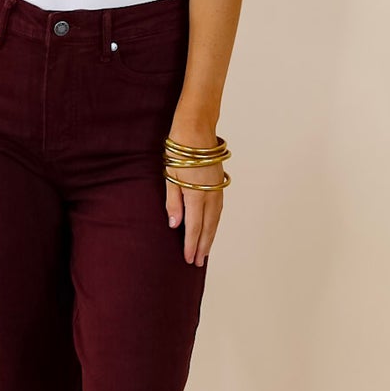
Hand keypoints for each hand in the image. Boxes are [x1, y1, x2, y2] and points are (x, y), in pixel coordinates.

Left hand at [164, 114, 225, 267]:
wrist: (197, 127)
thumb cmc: (180, 149)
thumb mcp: (170, 175)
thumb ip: (173, 201)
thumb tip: (175, 225)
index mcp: (196, 194)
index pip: (194, 227)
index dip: (191, 245)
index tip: (189, 259)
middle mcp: (210, 194)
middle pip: (208, 226)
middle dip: (203, 246)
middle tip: (199, 263)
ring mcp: (217, 188)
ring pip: (216, 218)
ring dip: (211, 236)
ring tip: (206, 250)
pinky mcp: (219, 182)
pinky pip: (218, 208)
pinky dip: (215, 222)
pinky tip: (211, 226)